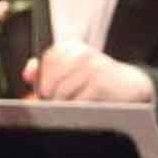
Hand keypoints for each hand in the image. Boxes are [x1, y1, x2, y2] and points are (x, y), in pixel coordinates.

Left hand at [24, 40, 154, 103]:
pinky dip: (76, 110)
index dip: (41, 80)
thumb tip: (28, 75)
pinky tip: (82, 108)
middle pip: (49, 82)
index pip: (45, 63)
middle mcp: (81, 54)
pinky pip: (77, 103)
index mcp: (71, 47)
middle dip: (50, 96)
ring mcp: (92, 69)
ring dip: (62, 105)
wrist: (129, 84)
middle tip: (56, 103)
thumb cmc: (94, 78)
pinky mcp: (100, 85)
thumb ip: (45, 68)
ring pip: (61, 94)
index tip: (46, 91)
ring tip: (70, 106)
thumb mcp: (71, 67)